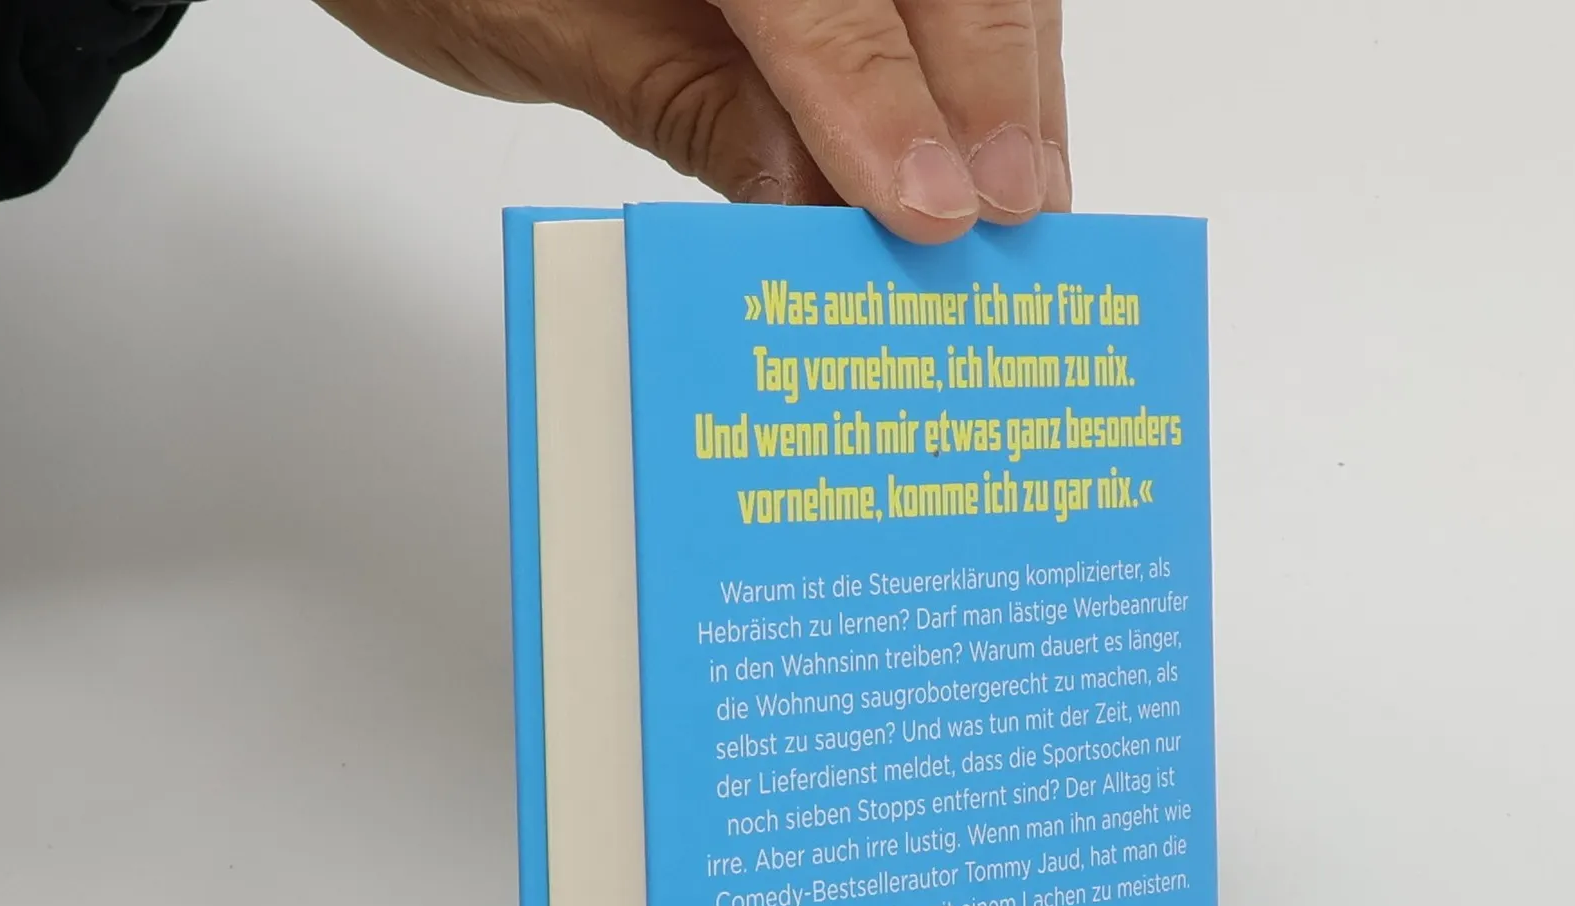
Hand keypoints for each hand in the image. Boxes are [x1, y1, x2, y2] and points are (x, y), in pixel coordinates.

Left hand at [313, 0, 1068, 242]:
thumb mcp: (542, 25)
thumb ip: (685, 101)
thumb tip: (812, 204)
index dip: (883, 98)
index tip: (931, 210)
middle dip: (989, 82)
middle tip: (1022, 211)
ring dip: (1007, 69)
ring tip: (1032, 188)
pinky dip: (974, 47)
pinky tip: (996, 131)